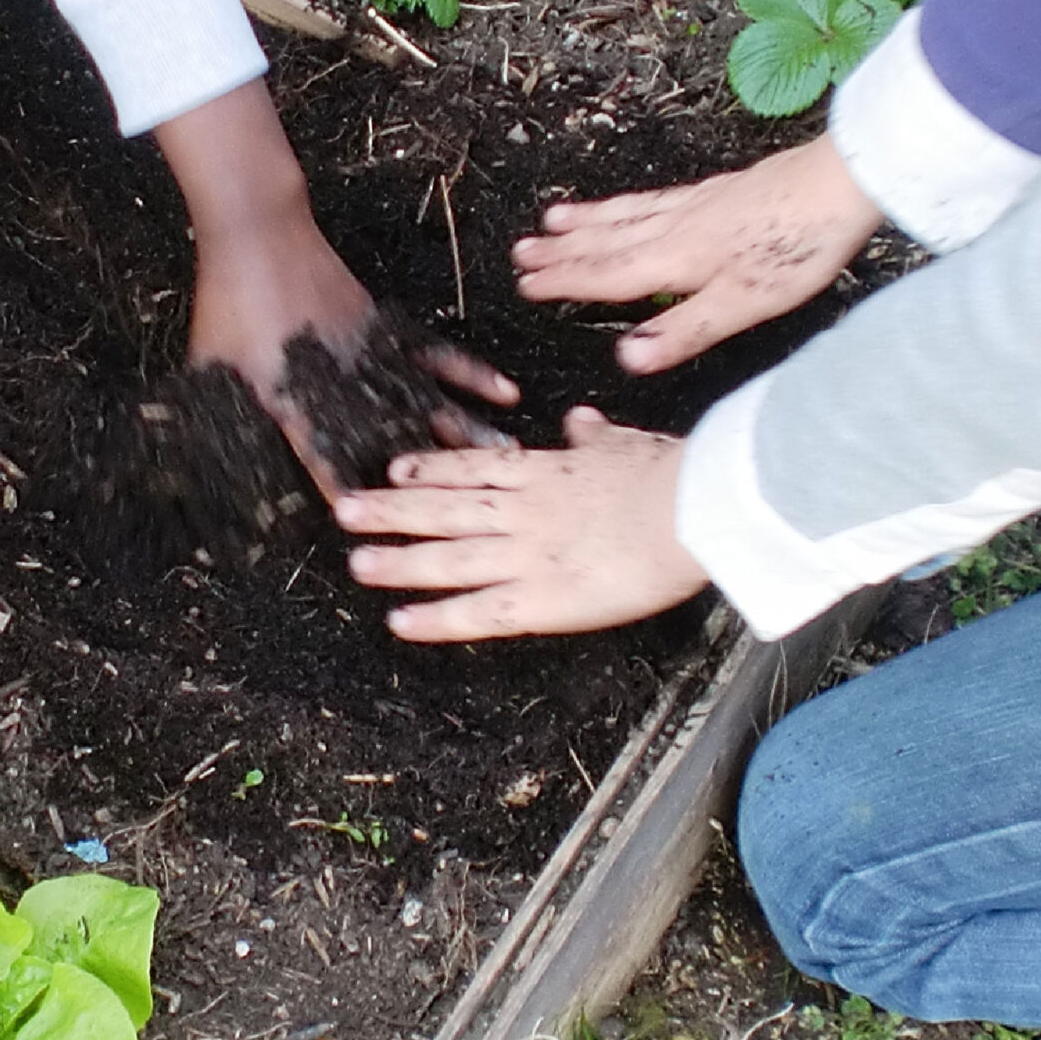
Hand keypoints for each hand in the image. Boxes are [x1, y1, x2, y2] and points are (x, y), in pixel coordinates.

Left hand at [155, 81, 517, 495]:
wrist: (257, 235)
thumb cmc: (225, 308)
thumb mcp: (207, 372)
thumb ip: (213, 418)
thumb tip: (191, 460)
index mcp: (291, 401)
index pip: (321, 461)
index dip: (343, 496)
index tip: (368, 528)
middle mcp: (340, 385)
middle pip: (390, 438)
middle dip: (426, 477)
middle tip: (460, 513)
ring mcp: (370, 355)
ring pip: (427, 403)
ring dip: (466, 435)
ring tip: (504, 463)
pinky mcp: (386, 328)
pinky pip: (437, 355)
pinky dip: (471, 373)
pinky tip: (505, 392)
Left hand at [334, 407, 708, 641]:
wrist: (695, 507)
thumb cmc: (673, 473)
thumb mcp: (626, 442)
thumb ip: (595, 435)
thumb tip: (581, 418)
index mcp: (545, 473)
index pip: (474, 468)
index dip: (430, 468)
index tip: (394, 467)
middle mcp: (523, 511)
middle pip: (444, 509)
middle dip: (392, 510)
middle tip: (345, 508)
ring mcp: (526, 555)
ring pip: (448, 556)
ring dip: (400, 560)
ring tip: (355, 560)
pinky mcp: (541, 600)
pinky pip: (478, 612)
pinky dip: (436, 618)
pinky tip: (400, 622)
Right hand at [511, 133, 881, 374]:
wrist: (844, 182)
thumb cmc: (799, 247)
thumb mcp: (743, 305)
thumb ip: (683, 332)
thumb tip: (626, 359)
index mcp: (677, 260)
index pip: (608, 276)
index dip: (566, 282)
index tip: (527, 285)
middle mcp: (678, 228)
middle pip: (608, 241)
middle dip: (563, 251)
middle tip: (520, 253)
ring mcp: (697, 205)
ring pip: (627, 216)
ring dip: (586, 222)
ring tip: (551, 221)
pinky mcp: (719, 191)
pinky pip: (653, 199)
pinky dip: (626, 203)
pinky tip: (625, 203)